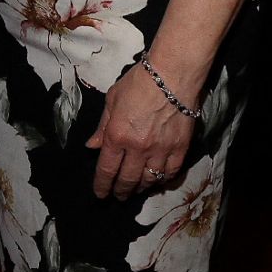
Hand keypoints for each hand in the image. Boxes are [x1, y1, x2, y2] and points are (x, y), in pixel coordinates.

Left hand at [86, 62, 196, 200]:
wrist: (172, 74)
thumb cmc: (139, 82)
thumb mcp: (112, 100)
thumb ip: (102, 125)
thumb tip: (92, 146)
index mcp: (117, 135)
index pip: (106, 169)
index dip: (102, 186)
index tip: (100, 194)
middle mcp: (137, 148)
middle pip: (127, 180)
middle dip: (120, 191)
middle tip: (118, 196)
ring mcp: (160, 150)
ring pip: (149, 180)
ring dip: (140, 188)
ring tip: (136, 189)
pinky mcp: (180, 149)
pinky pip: (170, 173)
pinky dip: (163, 181)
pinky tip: (158, 181)